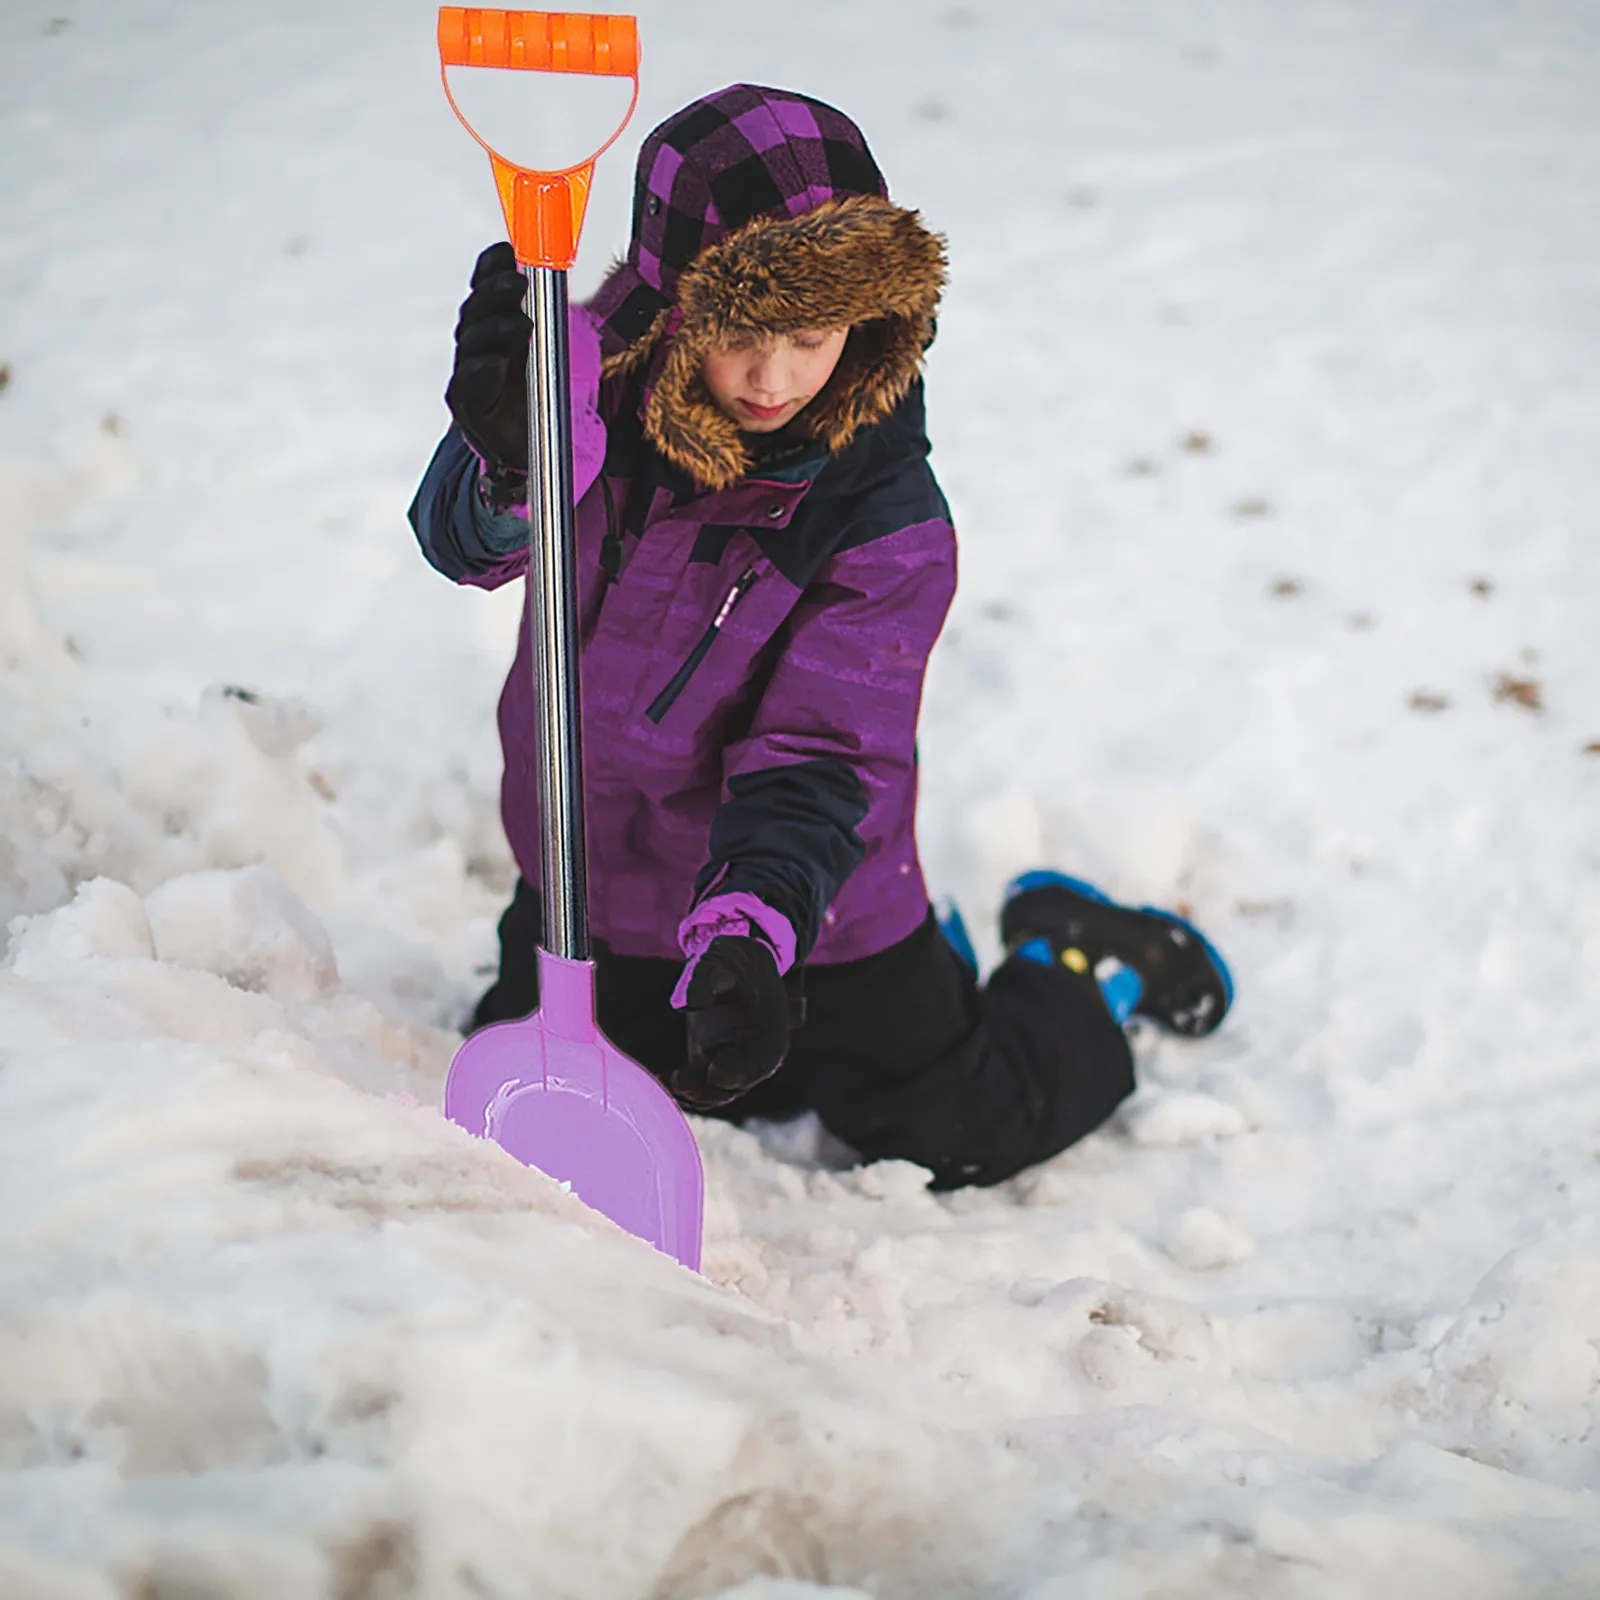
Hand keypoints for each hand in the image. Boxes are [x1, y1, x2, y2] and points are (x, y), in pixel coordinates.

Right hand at [445, 242, 530, 471]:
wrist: (530, 448)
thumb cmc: (537, 395)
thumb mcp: (548, 349)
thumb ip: (547, 316)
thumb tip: (555, 275)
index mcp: (491, 323)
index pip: (483, 286)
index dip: (491, 267)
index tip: (507, 252)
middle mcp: (474, 344)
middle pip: (475, 310)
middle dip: (495, 292)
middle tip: (519, 283)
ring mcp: (466, 373)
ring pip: (471, 343)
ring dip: (495, 329)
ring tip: (522, 326)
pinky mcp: (465, 404)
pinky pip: (467, 383)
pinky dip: (481, 370)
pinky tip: (494, 363)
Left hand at [673, 936, 790, 1109]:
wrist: (736, 964)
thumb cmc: (730, 959)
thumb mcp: (719, 957)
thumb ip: (703, 978)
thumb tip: (688, 1002)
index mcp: (770, 1027)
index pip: (761, 1057)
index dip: (739, 1069)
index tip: (713, 1071)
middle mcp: (757, 1051)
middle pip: (740, 1082)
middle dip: (710, 1089)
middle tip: (680, 1083)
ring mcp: (737, 1061)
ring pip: (720, 1090)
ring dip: (696, 1092)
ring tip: (667, 1081)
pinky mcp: (716, 1063)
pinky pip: (704, 1086)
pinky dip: (686, 1088)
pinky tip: (663, 1078)